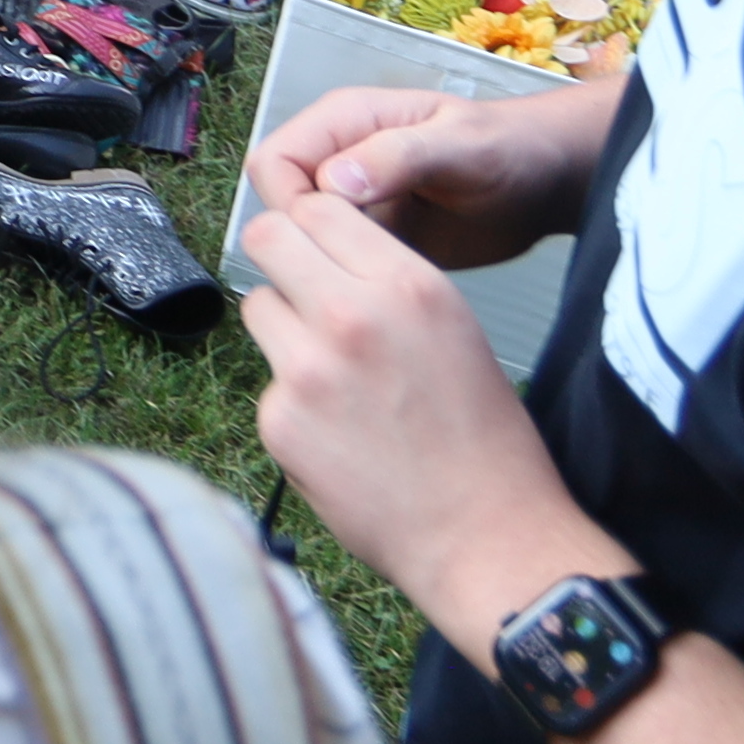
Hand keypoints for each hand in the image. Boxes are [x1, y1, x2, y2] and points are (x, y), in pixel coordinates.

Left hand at [236, 171, 598, 651]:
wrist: (485, 535)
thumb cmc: (482, 437)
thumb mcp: (453, 326)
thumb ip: (384, 282)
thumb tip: (320, 255)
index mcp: (406, 283)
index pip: (319, 208)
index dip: (315, 229)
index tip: (319, 252)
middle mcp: (351, 313)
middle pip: (267, 238)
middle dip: (280, 260)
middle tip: (302, 295)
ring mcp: (307, 368)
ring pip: (258, 308)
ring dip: (284, 331)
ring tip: (333, 375)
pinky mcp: (279, 420)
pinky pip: (266, 384)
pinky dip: (292, 403)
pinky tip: (338, 435)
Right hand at [247, 73, 619, 272]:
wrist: (546, 183)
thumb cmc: (509, 149)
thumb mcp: (459, 146)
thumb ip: (398, 156)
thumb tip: (333, 182)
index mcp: (344, 122)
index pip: (275, 162)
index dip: (291, 202)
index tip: (333, 234)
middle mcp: (338, 159)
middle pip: (279, 203)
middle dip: (304, 238)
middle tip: (358, 265)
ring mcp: (354, 203)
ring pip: (303, 239)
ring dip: (326, 265)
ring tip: (373, 285)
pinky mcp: (373, 240)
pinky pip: (336, 263)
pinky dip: (349, 281)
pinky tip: (383, 295)